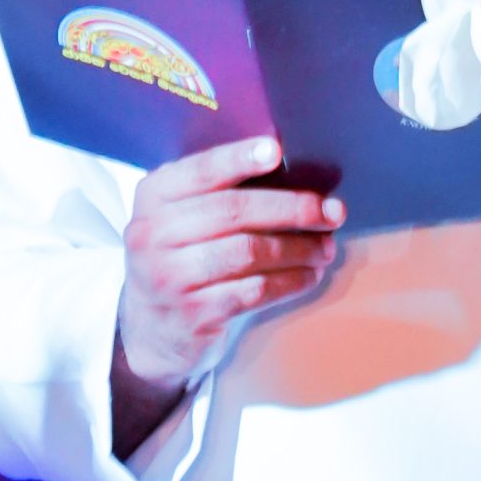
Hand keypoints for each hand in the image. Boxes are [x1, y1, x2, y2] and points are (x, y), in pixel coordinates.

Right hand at [111, 136, 342, 456]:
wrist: (149, 328)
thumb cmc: (180, 254)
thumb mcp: (180, 214)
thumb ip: (216, 189)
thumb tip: (287, 167)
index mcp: (153, 196)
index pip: (199, 171)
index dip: (239, 158)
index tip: (277, 151)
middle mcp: (153, 234)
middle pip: (233, 212)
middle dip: (290, 208)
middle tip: (331, 211)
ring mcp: (169, 278)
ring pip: (248, 253)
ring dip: (298, 248)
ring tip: (326, 246)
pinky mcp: (192, 315)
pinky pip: (253, 291)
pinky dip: (289, 281)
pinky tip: (309, 274)